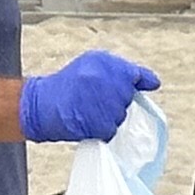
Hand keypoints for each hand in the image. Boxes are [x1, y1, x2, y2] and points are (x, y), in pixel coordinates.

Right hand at [17, 50, 162, 144]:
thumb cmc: (66, 84)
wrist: (42, 105)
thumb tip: (153, 83)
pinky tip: (86, 121)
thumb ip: (121, 70)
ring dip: (108, 115)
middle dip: (115, 99)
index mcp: (108, 64)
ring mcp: (107, 105)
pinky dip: (101, 129)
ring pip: (121, 115)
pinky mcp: (102, 124)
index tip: (133, 86)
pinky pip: (111, 129)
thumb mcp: (91, 64)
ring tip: (87, 109)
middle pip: (127, 98)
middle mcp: (110, 82)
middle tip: (94, 99)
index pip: (135, 76)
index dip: (135, 82)